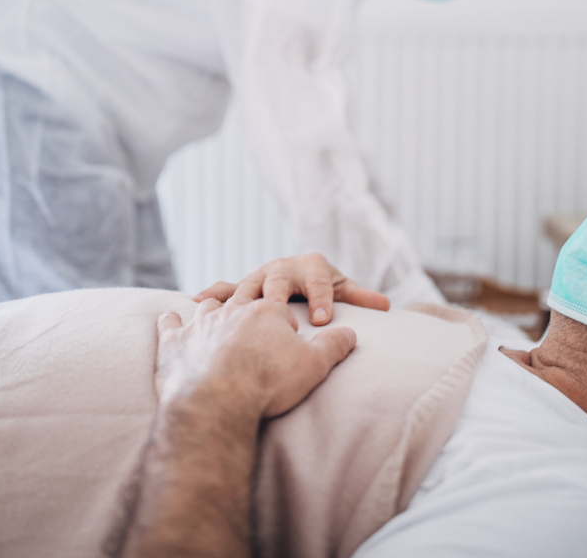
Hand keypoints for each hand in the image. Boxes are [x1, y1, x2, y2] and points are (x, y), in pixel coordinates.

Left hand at [155, 296, 355, 418]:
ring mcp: (200, 325)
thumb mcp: (314, 365)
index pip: (280, 310)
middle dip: (249, 311)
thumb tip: (351, 334)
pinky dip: (171, 322)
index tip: (287, 342)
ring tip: (214, 314)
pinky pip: (170, 324)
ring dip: (211, 310)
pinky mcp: (174, 343)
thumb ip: (334, 346)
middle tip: (252, 326)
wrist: (218, 401)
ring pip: (207, 308)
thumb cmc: (268, 383)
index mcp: (267, 310)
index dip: (285, 325)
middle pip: (243, 302)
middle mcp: (232, 310)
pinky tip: (171, 320)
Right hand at [194, 253, 388, 325]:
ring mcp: (261, 276)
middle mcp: (283, 267)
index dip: (321, 298)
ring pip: (250, 284)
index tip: (322, 320)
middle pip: (279, 279)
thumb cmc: (324, 290)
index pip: (319, 281)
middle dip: (278, 296)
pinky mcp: (242, 288)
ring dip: (243, 297)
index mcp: (312, 266)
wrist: (300, 278)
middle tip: (278, 314)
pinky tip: (198, 302)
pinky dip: (212, 293)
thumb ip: (360, 298)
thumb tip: (388, 305)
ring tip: (236, 313)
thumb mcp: (343, 291)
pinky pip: (225, 289)